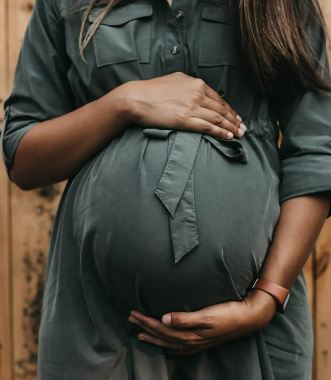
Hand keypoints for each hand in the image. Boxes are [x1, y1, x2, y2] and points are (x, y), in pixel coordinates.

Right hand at [122, 71, 245, 138]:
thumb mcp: (174, 80)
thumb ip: (188, 85)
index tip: (236, 117)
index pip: (218, 98)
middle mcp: (197, 93)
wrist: (136, 98)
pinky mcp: (185, 119)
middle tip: (244, 128)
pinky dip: (220, 132)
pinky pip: (208, 127)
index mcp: (195, 83)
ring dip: (231, 127)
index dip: (229, 109)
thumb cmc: (152, 90)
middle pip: (221, 109)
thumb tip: (197, 89)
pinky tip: (228, 137)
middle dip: (234, 120)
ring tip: (240, 134)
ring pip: (217, 118)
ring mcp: (192, 106)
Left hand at [128, 289, 276, 355]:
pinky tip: (165, 347)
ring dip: (154, 337)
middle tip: (131, 318)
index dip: (146, 322)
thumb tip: (164, 319)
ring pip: (169, 342)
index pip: (162, 329)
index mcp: (190, 333)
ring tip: (140, 332)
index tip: (133, 313)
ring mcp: (197, 343)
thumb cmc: (227, 313)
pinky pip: (180, 348)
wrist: (247, 318)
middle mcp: (191, 341)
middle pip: (162, 336)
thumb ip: (185, 318)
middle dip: (145, 327)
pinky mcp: (202, 341)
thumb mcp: (207, 314)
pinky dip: (169, 347)